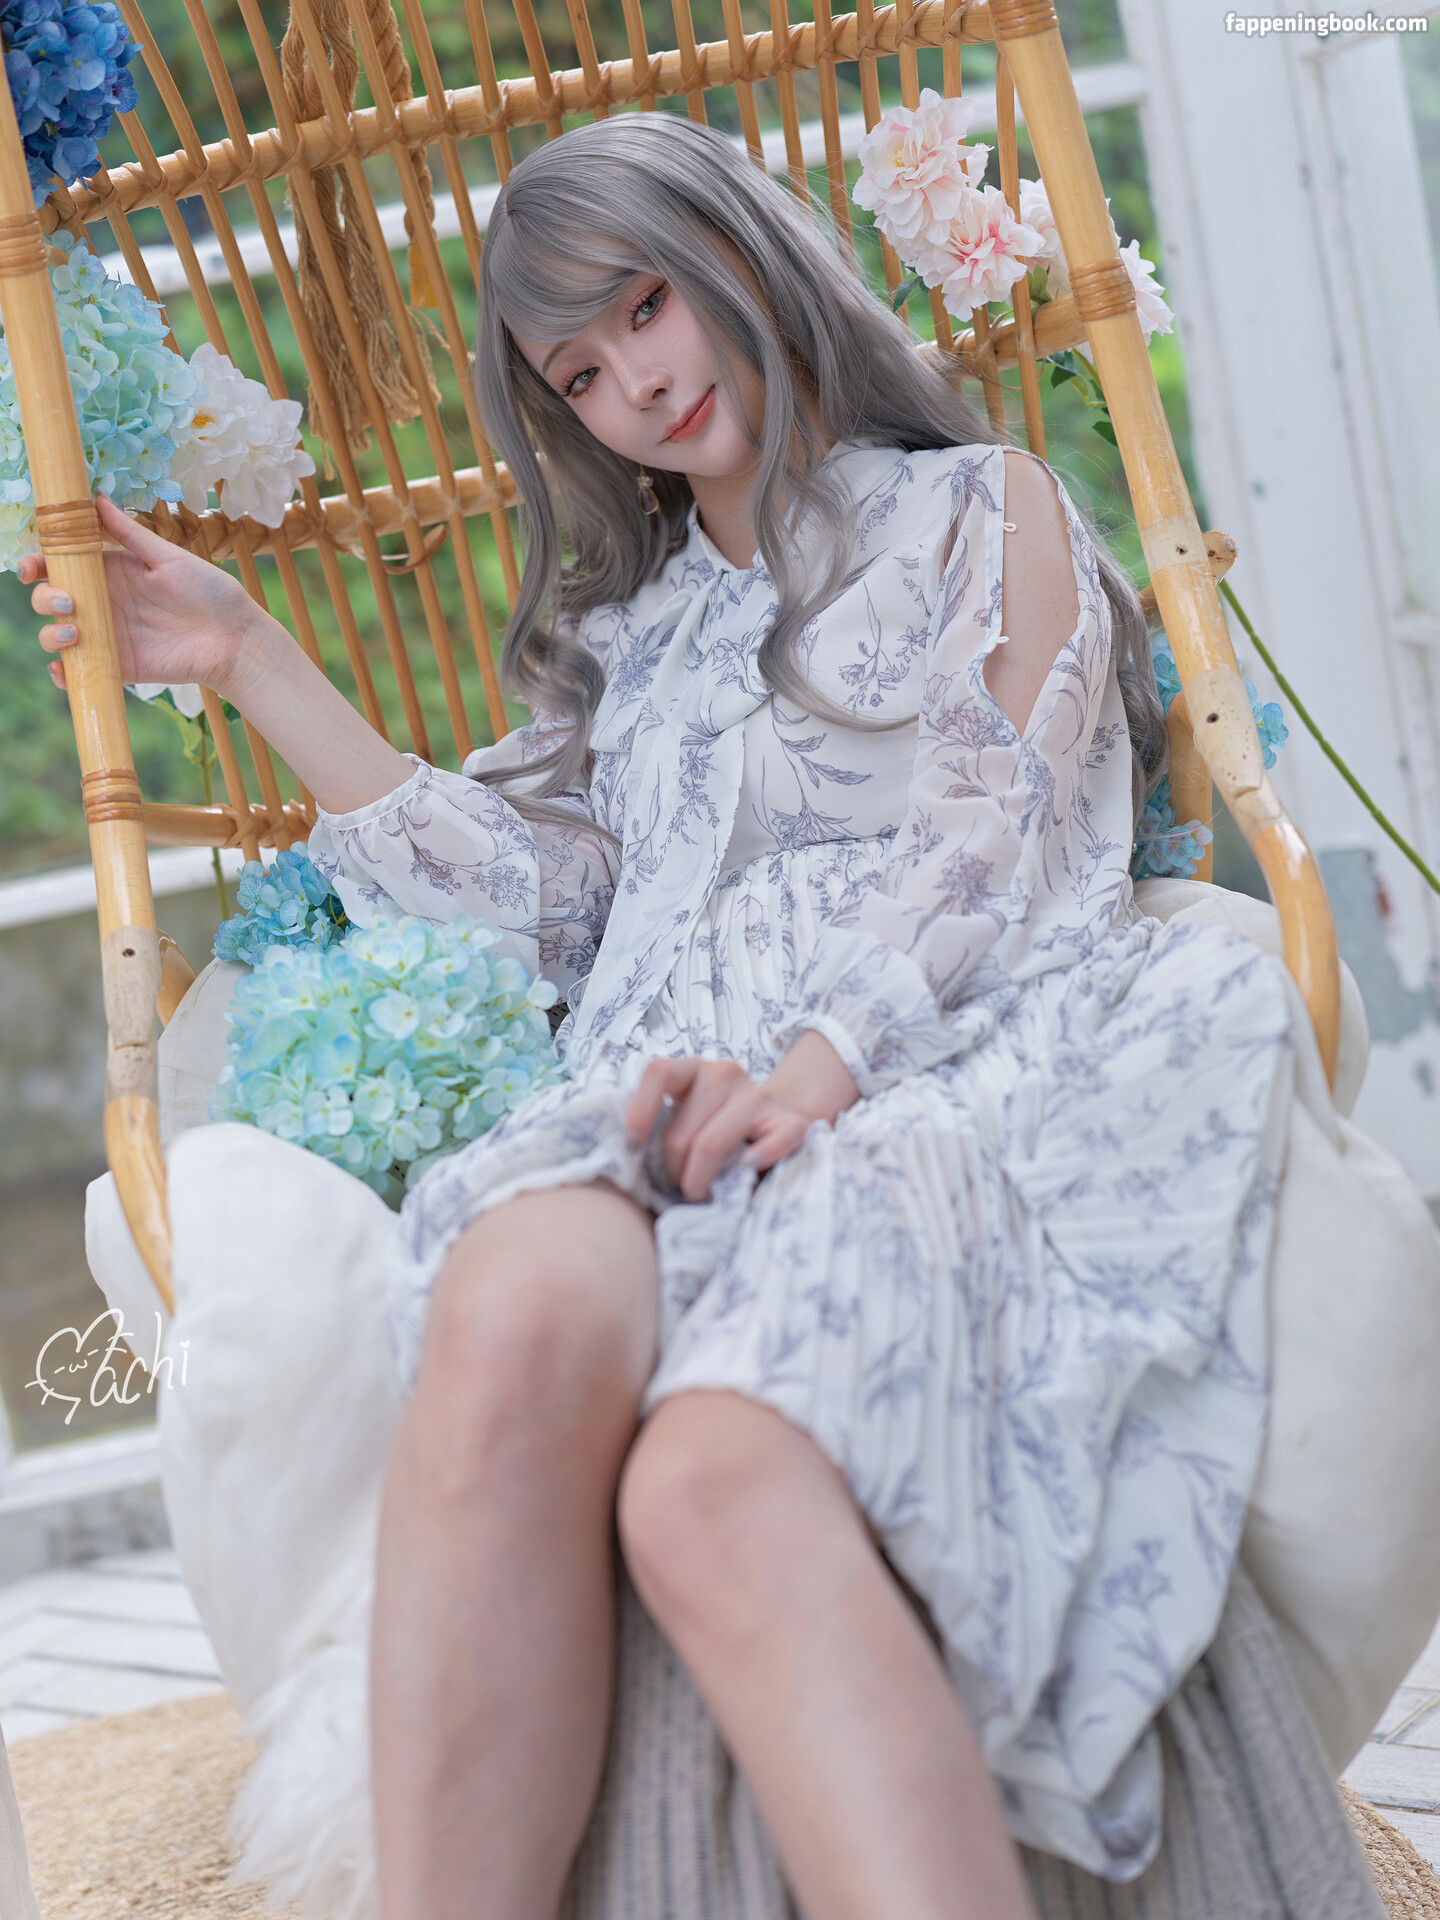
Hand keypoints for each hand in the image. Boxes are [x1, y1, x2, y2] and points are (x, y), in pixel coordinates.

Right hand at [22, 491, 271, 699]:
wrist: (235, 638)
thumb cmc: (209, 591)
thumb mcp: (168, 557)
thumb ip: (129, 533)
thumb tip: (94, 498)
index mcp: (109, 572)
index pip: (59, 565)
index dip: (36, 565)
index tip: (30, 568)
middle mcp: (102, 603)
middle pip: (51, 599)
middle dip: (45, 599)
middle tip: (70, 602)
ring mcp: (107, 636)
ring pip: (56, 636)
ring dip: (50, 635)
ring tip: (73, 634)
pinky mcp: (118, 667)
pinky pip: (78, 673)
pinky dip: (63, 674)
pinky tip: (64, 671)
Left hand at [625, 1029, 860, 1201]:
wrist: (777, 1126)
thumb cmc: (718, 1131)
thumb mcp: (687, 1118)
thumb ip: (660, 1124)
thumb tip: (624, 1150)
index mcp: (694, 1069)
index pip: (659, 1072)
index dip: (639, 1112)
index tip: (633, 1148)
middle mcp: (726, 1073)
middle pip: (680, 1133)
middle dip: (673, 1171)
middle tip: (679, 1187)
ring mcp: (760, 1095)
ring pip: (710, 1145)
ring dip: (699, 1181)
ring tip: (700, 1193)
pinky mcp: (791, 1121)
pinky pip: (767, 1147)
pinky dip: (754, 1163)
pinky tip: (746, 1170)